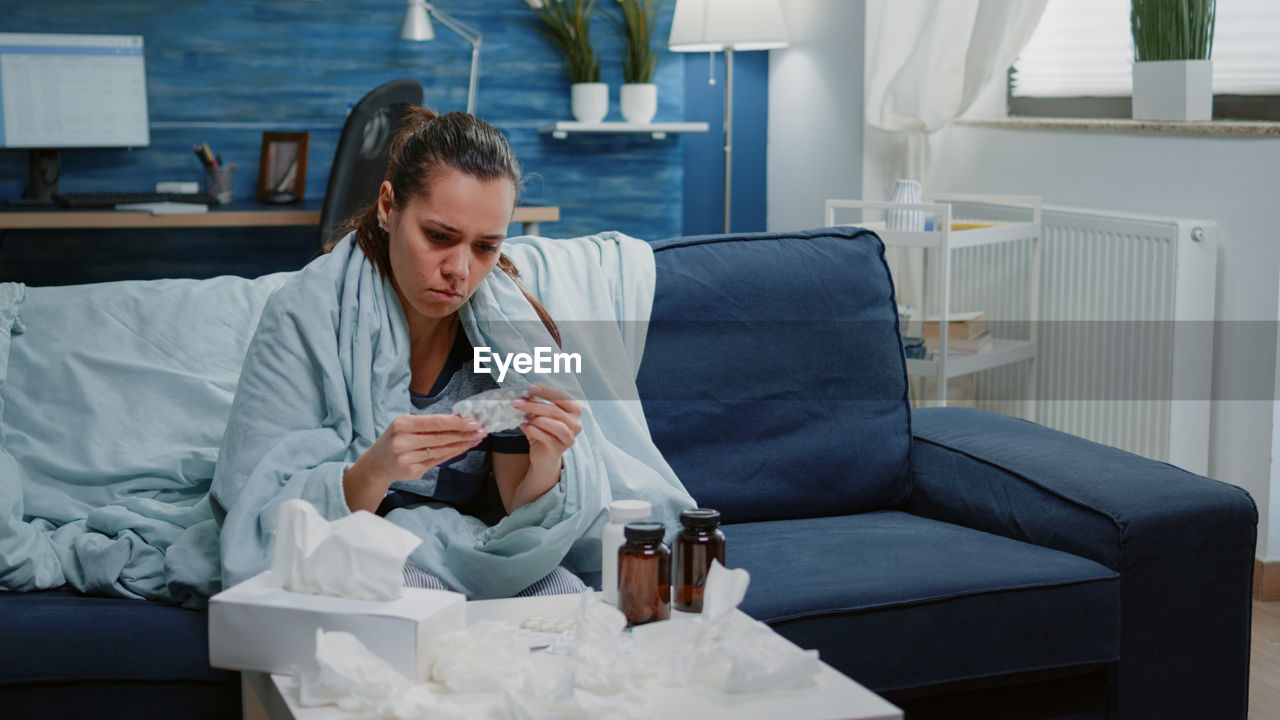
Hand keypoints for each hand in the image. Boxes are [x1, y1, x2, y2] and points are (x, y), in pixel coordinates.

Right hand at [344, 414, 485, 512]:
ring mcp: (407, 459)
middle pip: (440, 437)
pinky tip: (463, 448)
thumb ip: (429, 423)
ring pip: (441, 450)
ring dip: (462, 444)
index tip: (473, 421)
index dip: (456, 422)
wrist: (378, 463)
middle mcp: (403, 442)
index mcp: (402, 424)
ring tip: (476, 438)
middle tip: (481, 430)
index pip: (434, 422)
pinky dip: (453, 453)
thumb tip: (459, 419)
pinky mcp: (413, 471)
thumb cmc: (396, 438)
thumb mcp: (406, 425)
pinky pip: (438, 461)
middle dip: (464, 434)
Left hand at [512, 384, 582, 469]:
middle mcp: (575, 423)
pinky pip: (546, 437)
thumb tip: (524, 393)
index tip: (530, 388)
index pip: (561, 397)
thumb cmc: (543, 430)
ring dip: (535, 418)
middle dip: (534, 405)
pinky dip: (533, 430)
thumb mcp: (539, 414)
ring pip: (554, 425)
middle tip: (517, 402)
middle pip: (555, 410)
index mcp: (574, 410)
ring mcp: (569, 437)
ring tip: (522, 416)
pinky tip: (524, 426)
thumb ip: (535, 403)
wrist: (543, 455)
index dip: (546, 392)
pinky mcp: (559, 449)